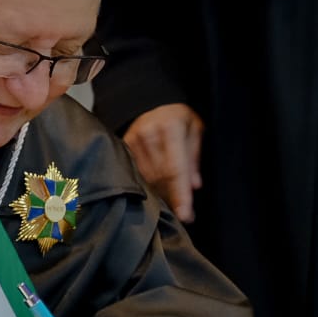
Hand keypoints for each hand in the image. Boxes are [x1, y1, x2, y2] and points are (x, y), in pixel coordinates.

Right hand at [121, 104, 203, 221]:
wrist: (150, 101)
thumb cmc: (177, 117)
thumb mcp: (194, 130)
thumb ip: (193, 157)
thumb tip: (194, 186)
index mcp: (171, 128)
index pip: (176, 169)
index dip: (181, 194)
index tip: (186, 214)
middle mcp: (149, 134)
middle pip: (160, 177)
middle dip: (173, 197)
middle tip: (184, 212)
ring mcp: (133, 140)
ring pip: (147, 178)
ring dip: (160, 192)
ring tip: (171, 201)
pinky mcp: (123, 146)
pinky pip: (136, 173)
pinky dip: (147, 184)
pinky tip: (156, 190)